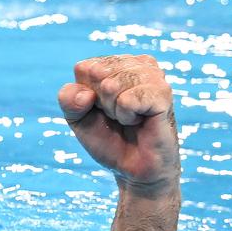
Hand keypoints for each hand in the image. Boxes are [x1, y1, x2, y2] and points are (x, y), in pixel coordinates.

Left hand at [57, 55, 179, 193]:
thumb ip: (68, 100)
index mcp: (116, 64)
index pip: (84, 68)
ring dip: (114, 110)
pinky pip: (128, 100)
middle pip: (97, 73)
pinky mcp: (163, 93)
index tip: (100, 109)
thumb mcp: (77, 118)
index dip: (85, 95)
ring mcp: (153, 76)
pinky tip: (139, 120)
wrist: (132, 166)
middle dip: (100, 102)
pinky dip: (127, 115)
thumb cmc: (108, 138)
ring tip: (129, 119)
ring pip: (113, 84)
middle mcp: (137, 64)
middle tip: (116, 116)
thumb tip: (85, 94)